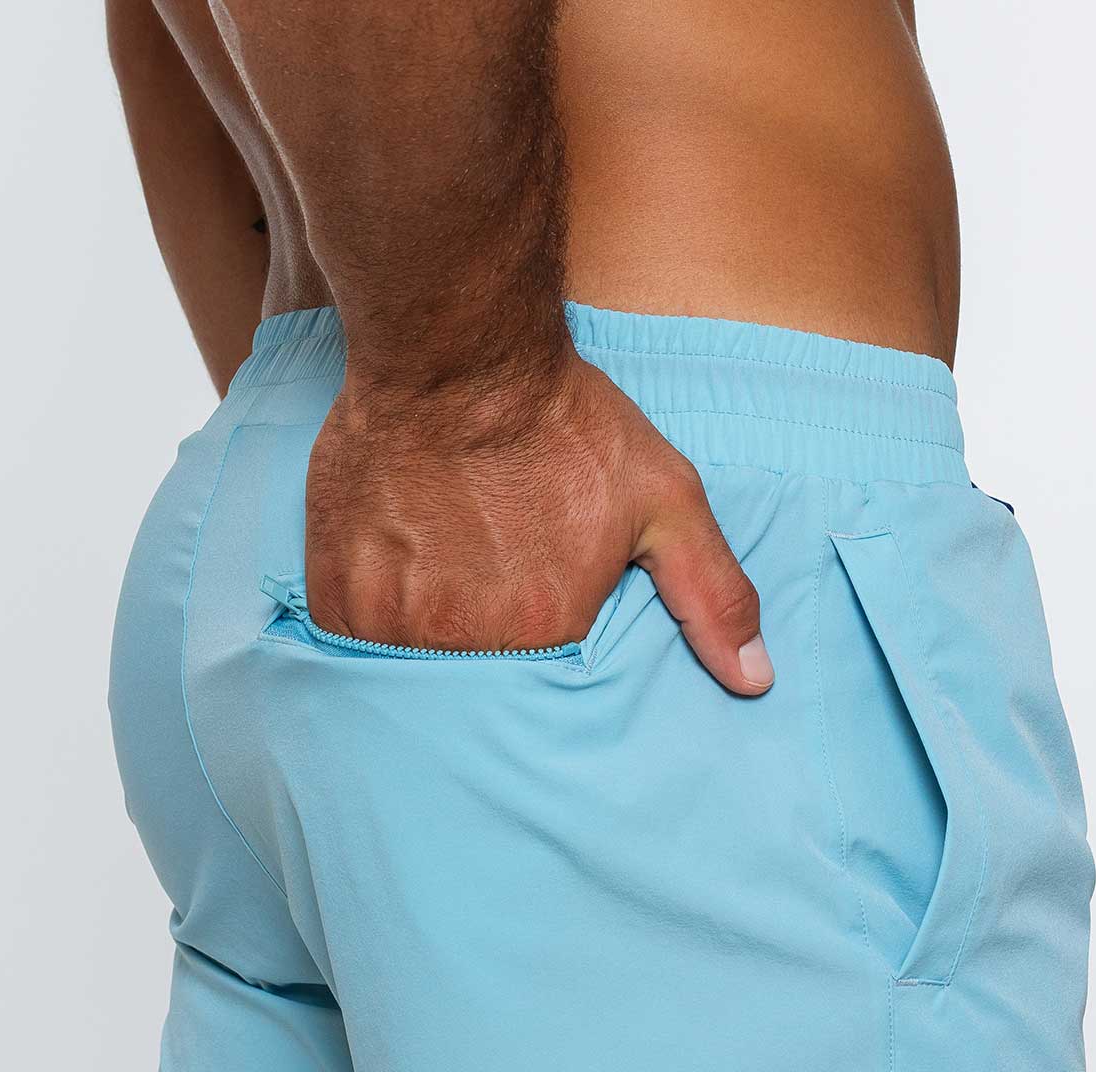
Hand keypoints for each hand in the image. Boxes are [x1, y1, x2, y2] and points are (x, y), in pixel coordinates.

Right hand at [304, 354, 773, 693]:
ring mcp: (394, 621)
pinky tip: (402, 576)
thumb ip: (713, 597)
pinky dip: (378, 624)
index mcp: (547, 632)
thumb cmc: (563, 425)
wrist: (455, 355)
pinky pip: (357, 646)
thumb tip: (755, 683)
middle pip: (480, 681)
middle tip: (487, 590)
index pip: (548, 692)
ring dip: (431, 641)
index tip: (537, 612)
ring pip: (415, 670)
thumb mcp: (665, 498)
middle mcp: (467, 641)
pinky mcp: (340, 596)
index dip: (544, 649)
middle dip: (488, 649)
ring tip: (447, 583)